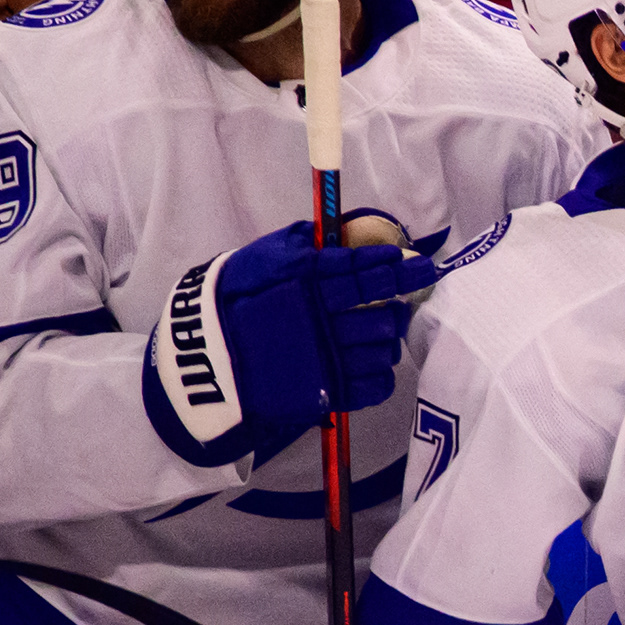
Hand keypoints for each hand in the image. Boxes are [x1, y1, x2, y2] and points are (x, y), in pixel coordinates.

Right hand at [143, 221, 435, 467]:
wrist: (205, 355)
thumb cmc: (234, 298)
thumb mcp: (265, 256)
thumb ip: (306, 243)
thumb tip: (340, 231)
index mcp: (312, 281)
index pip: (371, 273)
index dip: (401, 270)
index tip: (419, 267)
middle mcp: (324, 319)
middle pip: (386, 315)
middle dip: (396, 309)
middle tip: (395, 307)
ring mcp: (327, 359)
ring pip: (385, 350)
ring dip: (388, 341)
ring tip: (379, 337)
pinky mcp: (327, 393)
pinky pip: (377, 386)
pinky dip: (381, 374)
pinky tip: (371, 365)